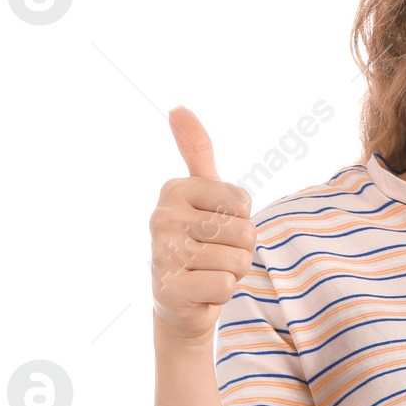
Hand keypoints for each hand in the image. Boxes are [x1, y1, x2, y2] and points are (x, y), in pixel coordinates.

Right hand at [149, 107, 257, 341]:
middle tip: (215, 253)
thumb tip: (178, 106)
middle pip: (244, 231)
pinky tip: (202, 289)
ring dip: (233, 271)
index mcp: (174, 189)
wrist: (180, 299)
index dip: (242, 219)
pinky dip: (222, 292)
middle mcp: (162, 217)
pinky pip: (226, 285)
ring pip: (238, 260)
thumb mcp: (202, 191)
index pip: (242, 201)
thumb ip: (195, 150)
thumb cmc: (199, 239)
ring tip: (209, 270)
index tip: (217, 225)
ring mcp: (162, 254)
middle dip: (241, 248)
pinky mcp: (170, 288)